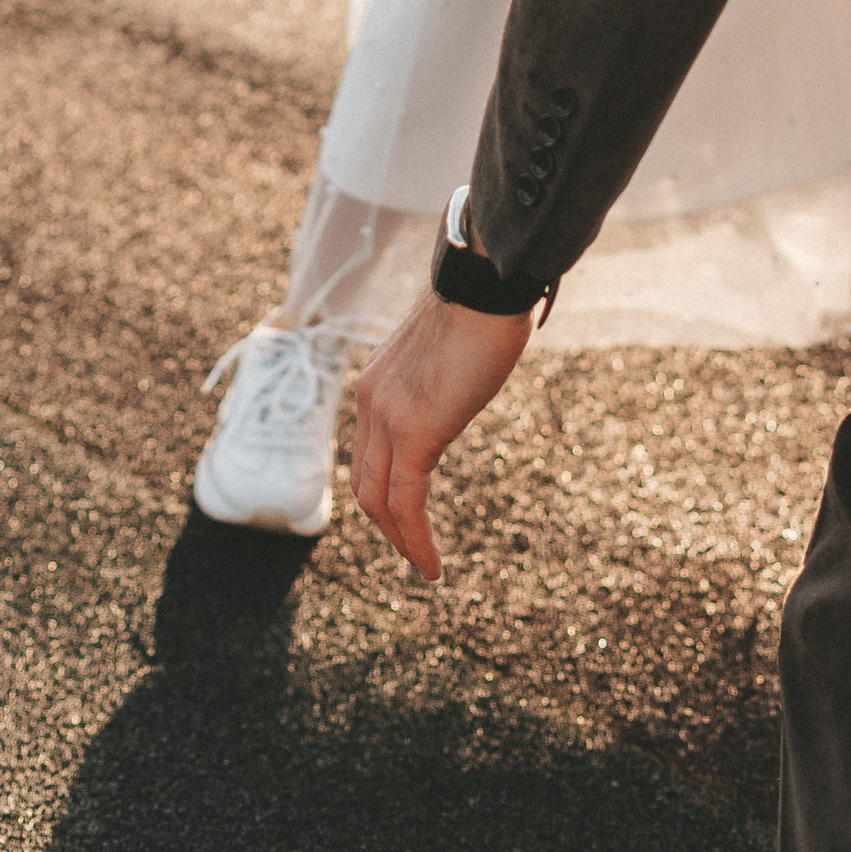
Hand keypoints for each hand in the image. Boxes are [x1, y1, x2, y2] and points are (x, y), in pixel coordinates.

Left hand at [350, 288, 534, 581]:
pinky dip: (415, 541)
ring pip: (378, 501)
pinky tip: (432, 567)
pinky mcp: (414, 432)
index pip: (366, 455)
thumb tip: (456, 387)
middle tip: (412, 553)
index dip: (381, 493)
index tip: (404, 518)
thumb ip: (437, 382)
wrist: (486, 284)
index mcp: (375, 385)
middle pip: (364, 484)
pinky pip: (406, 503)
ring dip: (400, 542)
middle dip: (386, 526)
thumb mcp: (447, 354)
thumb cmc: (481, 308)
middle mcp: (369, 403)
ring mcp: (387, 418)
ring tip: (424, 568)